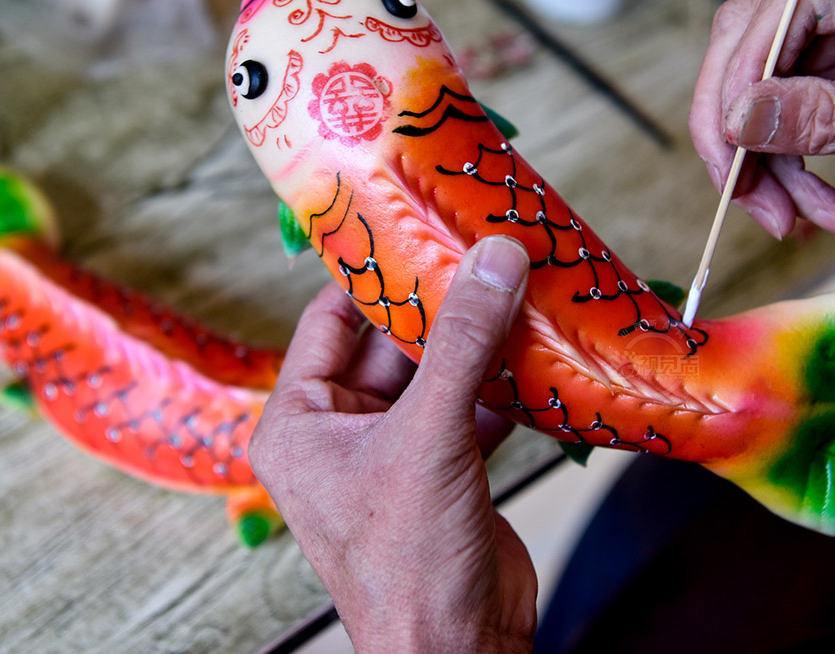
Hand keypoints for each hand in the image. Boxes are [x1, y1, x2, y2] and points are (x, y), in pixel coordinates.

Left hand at [249, 236, 535, 652]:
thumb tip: (492, 262)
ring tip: (519, 287)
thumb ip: (462, 344)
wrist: (460, 652)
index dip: (371, 272)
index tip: (413, 222)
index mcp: (299, 421)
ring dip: (478, 341)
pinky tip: (535, 350)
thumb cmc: (408, 564)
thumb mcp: (429, 436)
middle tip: (484, 250)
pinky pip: (469, 407)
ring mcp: (394, 452)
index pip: (330, 321)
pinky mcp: (443, 471)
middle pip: (393, 343)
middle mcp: (339, 431)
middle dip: (441, 304)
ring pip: (438, 374)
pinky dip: (502, 383)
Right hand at [690, 0, 834, 235]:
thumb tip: (742, 115)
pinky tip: (804, 205)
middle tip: (740, 189)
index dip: (750, 65)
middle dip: (738, 121)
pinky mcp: (828, 57)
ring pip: (750, 76)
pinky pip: (770, 105)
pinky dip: (775, 161)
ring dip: (756, 154)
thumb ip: (833, 118)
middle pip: (755, 32)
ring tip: (786, 215)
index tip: (733, 134)